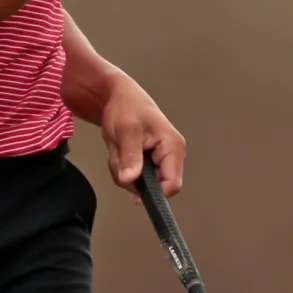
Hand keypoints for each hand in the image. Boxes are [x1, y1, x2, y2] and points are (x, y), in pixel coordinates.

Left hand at [98, 75, 185, 198]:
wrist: (119, 98)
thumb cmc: (127, 108)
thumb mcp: (126, 130)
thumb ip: (130, 156)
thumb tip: (129, 180)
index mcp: (173, 147)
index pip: (173, 184)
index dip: (155, 194)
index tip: (133, 192)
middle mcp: (171, 155)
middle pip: (155, 187)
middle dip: (133, 179)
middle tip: (120, 159)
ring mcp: (160, 159)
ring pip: (141, 184)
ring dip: (124, 172)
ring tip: (119, 151)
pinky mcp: (149, 162)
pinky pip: (135, 177)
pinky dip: (123, 169)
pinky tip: (121, 153)